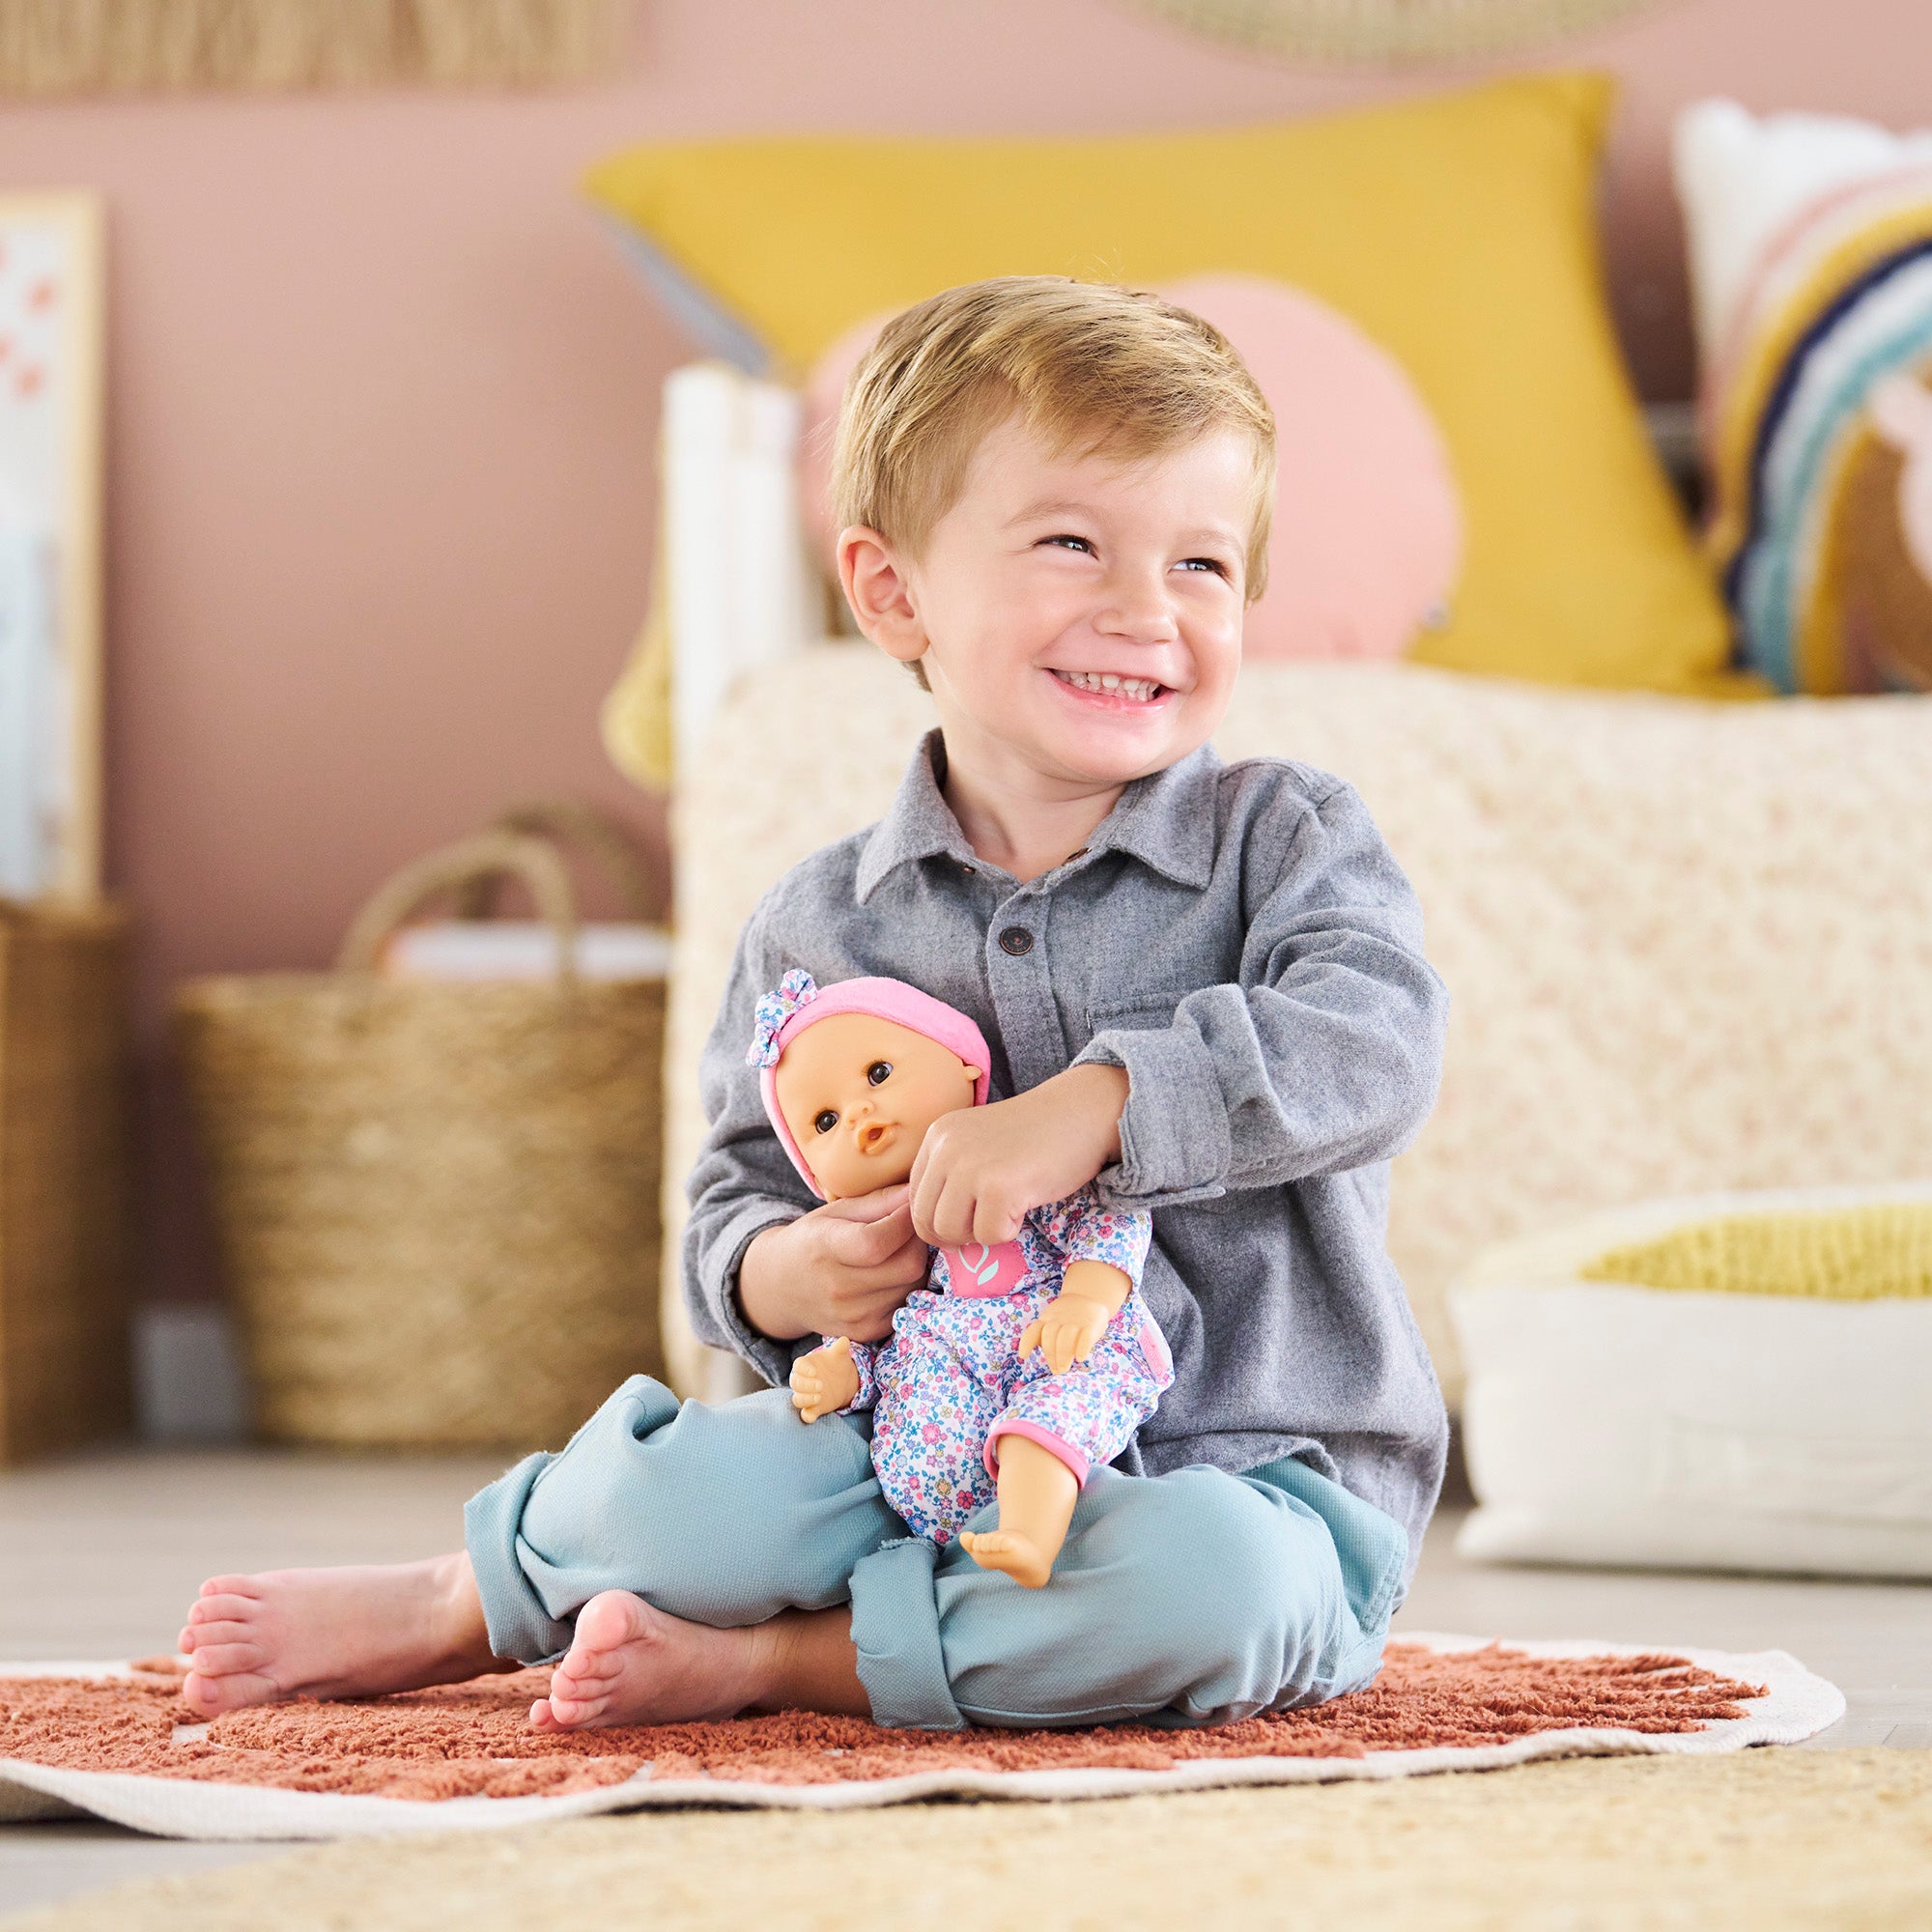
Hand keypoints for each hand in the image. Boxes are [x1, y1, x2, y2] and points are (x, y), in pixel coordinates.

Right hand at [736, 1186, 927, 1342]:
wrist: (781, 1288)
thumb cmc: (811, 1240)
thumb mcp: (835, 1212)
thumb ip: (879, 1201)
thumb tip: (917, 1192)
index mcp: (825, 1249)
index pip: (878, 1241)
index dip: (905, 1220)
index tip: (910, 1206)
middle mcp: (838, 1288)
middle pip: (908, 1265)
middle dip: (918, 1241)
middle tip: (909, 1227)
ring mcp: (853, 1315)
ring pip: (913, 1284)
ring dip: (915, 1263)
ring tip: (898, 1249)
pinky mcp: (866, 1331)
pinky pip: (906, 1303)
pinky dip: (907, 1285)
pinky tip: (891, 1273)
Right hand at [790, 1337, 861, 1422]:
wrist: (841, 1379)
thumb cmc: (836, 1363)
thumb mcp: (839, 1355)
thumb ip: (840, 1348)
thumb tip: (845, 1340)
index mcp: (806, 1365)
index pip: (798, 1366)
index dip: (804, 1369)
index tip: (814, 1371)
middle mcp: (803, 1380)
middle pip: (796, 1383)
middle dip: (806, 1385)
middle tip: (821, 1385)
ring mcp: (806, 1395)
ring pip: (797, 1399)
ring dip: (805, 1399)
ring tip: (819, 1397)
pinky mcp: (812, 1408)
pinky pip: (805, 1414)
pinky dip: (807, 1416)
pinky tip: (812, 1417)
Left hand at [908, 1063, 1128, 1246]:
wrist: (1082, 1111)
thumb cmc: (1036, 1134)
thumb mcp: (978, 1142)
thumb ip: (952, 1174)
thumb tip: (933, 1229)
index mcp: (938, 1136)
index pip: (914, 1198)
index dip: (940, 1218)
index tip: (970, 1216)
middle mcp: (946, 1149)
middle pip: (925, 1221)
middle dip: (956, 1234)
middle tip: (989, 1221)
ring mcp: (970, 1167)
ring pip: (951, 1232)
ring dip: (981, 1234)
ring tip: (1006, 1211)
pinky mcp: (999, 1188)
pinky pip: (989, 1236)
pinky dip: (1009, 1231)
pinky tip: (1024, 1205)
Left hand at [1020, 1293, 1112, 1374]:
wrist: (1087, 1296)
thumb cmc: (1066, 1317)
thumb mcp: (1051, 1321)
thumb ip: (1046, 1338)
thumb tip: (1052, 1363)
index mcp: (1046, 1320)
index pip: (1034, 1330)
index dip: (1027, 1343)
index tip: (1023, 1356)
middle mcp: (1059, 1319)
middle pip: (1050, 1335)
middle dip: (1051, 1355)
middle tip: (1056, 1370)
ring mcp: (1075, 1321)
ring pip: (1066, 1336)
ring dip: (1063, 1354)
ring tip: (1063, 1368)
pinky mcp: (1091, 1325)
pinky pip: (1086, 1336)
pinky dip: (1082, 1348)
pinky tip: (1079, 1358)